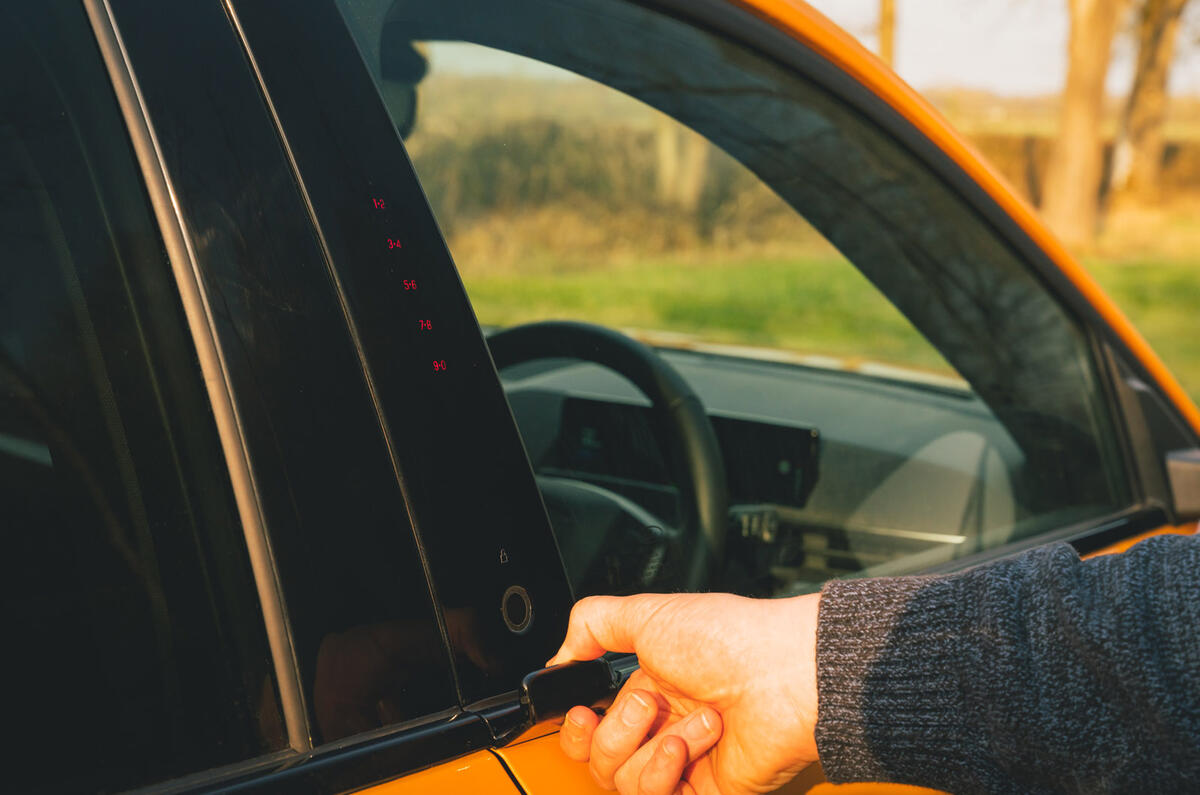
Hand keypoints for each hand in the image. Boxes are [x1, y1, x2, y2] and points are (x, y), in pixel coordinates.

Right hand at [548, 592, 820, 794]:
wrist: (783, 675)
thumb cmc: (730, 639)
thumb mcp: (648, 613)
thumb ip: (593, 623)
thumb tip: (560, 655)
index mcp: (650, 688)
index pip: (592, 727)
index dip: (576, 726)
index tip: (582, 711)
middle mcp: (664, 728)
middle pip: (599, 760)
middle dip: (615, 732)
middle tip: (647, 703)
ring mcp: (685, 765)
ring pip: (621, 782)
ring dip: (651, 748)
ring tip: (695, 719)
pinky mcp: (704, 794)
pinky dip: (664, 773)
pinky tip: (692, 746)